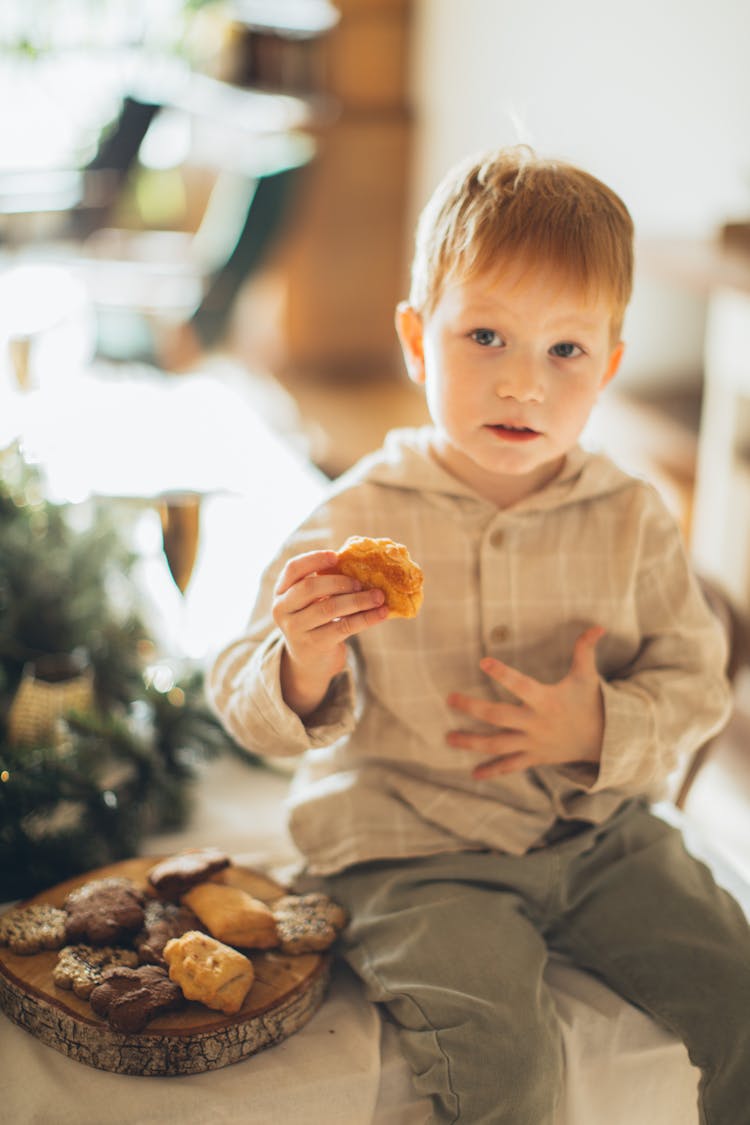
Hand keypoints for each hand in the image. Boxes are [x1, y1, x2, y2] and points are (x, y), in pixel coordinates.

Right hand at [273, 549, 388, 715]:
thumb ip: (324, 583)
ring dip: (358, 600)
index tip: (336, 556)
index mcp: (281, 592)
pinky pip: (343, 627)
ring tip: (378, 596)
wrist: (309, 662)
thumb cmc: (315, 621)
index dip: (314, 559)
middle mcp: (282, 609)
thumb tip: (359, 563)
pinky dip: (365, 618)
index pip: (293, 569)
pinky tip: (381, 613)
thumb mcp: (310, 602)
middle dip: (339, 582)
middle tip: (361, 582)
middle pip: (310, 587)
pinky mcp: (315, 644)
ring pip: (329, 608)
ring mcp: (296, 629)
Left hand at [446, 627, 604, 779]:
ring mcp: (533, 743)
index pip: (521, 685)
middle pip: (498, 717)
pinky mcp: (534, 757)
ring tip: (448, 738)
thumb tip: (598, 626)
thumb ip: (586, 649)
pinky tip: (474, 774)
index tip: (482, 661)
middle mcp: (536, 723)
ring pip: (498, 745)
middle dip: (472, 709)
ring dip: (471, 742)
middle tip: (450, 700)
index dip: (503, 674)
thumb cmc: (590, 702)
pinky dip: (492, 771)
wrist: (604, 740)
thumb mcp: (588, 675)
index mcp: (546, 701)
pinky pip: (510, 766)